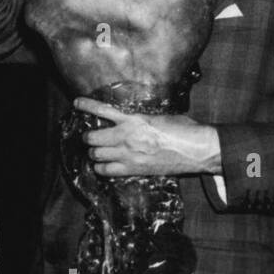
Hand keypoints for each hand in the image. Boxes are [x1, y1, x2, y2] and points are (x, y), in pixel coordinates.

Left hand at [74, 97, 222, 177]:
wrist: (197, 149)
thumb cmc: (183, 130)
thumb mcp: (159, 117)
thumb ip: (140, 118)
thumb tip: (130, 119)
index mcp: (133, 119)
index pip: (102, 110)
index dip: (86, 106)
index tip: (76, 102)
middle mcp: (126, 137)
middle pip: (92, 138)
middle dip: (88, 138)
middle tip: (90, 138)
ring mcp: (128, 155)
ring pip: (96, 156)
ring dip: (94, 153)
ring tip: (97, 152)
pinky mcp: (133, 169)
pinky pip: (106, 171)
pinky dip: (101, 168)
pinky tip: (104, 166)